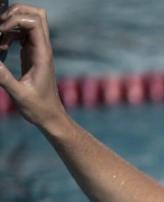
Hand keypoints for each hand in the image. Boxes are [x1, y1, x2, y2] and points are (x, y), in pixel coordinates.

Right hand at [0, 4, 66, 126]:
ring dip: (10, 25)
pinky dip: (9, 35)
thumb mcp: (19, 94)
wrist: (50, 116)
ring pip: (28, 22)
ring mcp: (38, 50)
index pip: (34, 22)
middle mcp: (43, 48)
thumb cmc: (38, 108)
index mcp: (43, 54)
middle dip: (14, 14)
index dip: (15, 20)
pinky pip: (21, 34)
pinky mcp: (32, 54)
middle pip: (35, 15)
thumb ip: (4, 78)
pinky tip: (1, 50)